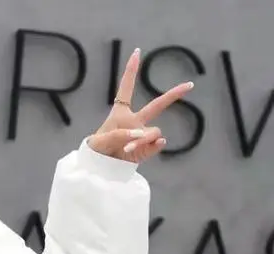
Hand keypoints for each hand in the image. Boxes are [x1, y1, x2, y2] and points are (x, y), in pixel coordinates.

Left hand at [87, 48, 194, 163]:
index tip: (137, 52)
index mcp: (120, 114)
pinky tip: (154, 145)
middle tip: (189, 85)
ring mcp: (141, 136)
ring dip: (143, 139)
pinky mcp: (144, 151)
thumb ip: (118, 135)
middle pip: (157, 105)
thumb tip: (140, 134)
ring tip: (127, 148)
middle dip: (173, 94)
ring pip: (154, 131)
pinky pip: (156, 144)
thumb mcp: (100, 142)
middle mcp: (134, 122)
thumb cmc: (95, 151)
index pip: (126, 89)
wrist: (96, 169)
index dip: (131, 71)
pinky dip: (153, 147)